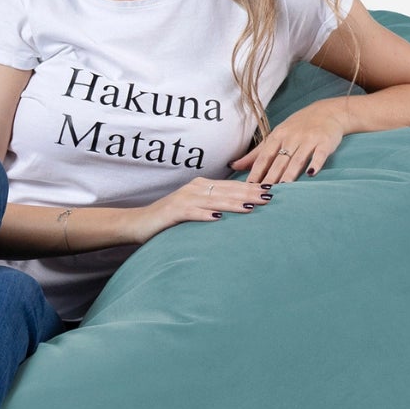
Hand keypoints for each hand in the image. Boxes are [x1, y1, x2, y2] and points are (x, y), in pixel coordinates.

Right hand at [141, 175, 270, 231]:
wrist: (138, 223)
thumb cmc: (169, 219)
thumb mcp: (194, 209)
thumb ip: (213, 206)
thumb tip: (239, 209)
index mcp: (201, 186)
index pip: (231, 186)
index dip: (251, 187)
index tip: (271, 190)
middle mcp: (195, 188)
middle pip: (227, 191)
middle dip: (250, 193)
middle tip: (270, 197)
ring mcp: (184, 199)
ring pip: (214, 200)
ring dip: (234, 203)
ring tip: (253, 207)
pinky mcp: (174, 212)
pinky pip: (193, 213)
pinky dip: (206, 215)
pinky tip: (219, 218)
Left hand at [228, 106, 349, 184]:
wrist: (327, 111)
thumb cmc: (298, 126)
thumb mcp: (276, 136)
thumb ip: (256, 153)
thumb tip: (233, 166)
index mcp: (277, 137)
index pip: (264, 157)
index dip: (255, 172)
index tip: (248, 187)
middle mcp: (291, 138)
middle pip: (279, 161)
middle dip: (270, 177)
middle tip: (262, 194)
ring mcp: (308, 140)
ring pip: (297, 159)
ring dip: (289, 174)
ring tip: (283, 188)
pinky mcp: (325, 142)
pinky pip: (319, 154)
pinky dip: (315, 164)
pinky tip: (311, 174)